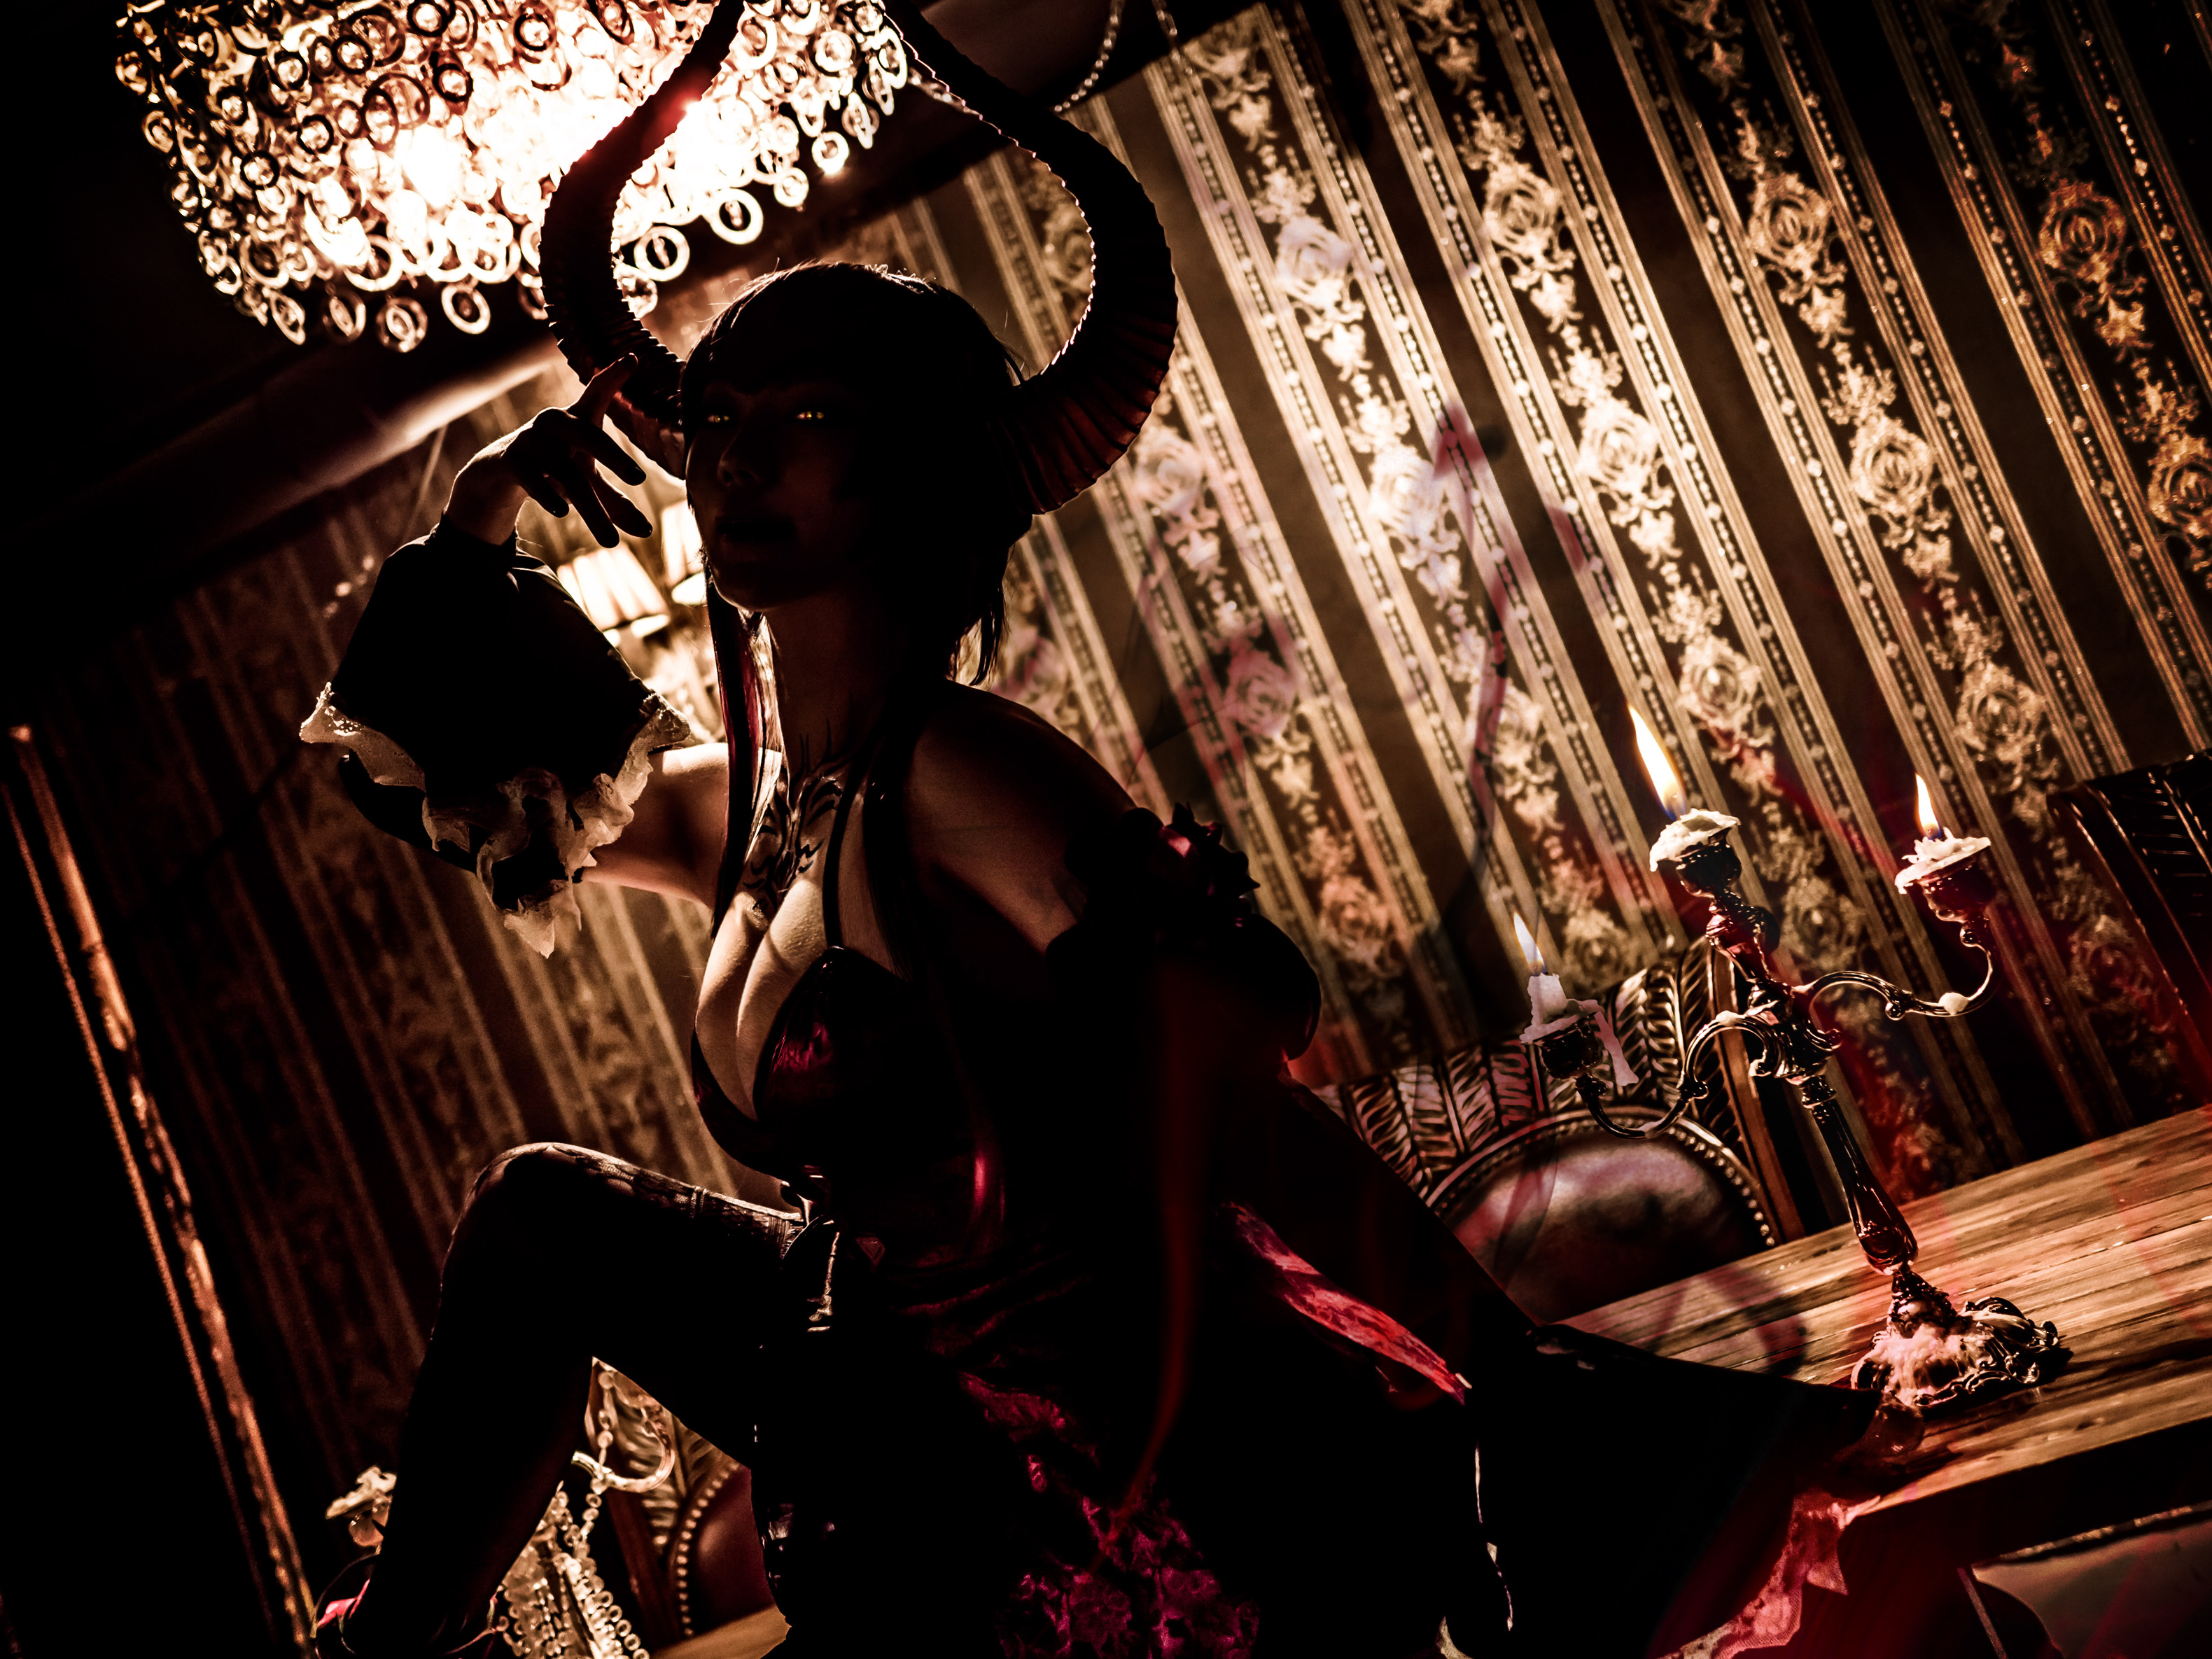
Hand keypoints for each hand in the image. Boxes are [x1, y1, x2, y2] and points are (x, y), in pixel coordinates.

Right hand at [445, 357, 656, 547]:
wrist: (500, 472)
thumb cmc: (556, 467)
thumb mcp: (585, 480)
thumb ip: (614, 502)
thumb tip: (646, 532)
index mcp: (578, 419)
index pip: (597, 392)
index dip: (614, 376)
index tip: (633, 358)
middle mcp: (556, 423)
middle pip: (589, 436)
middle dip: (613, 457)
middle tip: (639, 480)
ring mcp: (532, 439)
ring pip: (567, 474)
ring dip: (591, 510)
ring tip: (611, 542)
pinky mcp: (512, 459)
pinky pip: (534, 478)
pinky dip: (549, 495)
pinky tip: (562, 511)